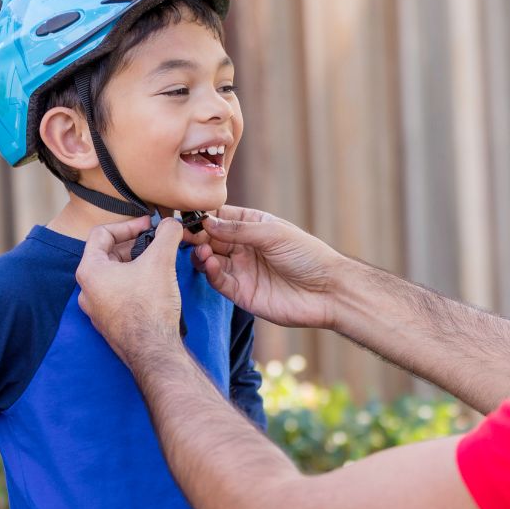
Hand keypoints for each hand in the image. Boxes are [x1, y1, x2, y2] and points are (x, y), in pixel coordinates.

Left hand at [75, 215, 183, 364]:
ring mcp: (97, 310)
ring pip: (114, 277)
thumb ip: (166, 235)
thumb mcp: (161, 262)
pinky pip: (119, 296)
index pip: (102, 234)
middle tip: (156, 243)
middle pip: (109, 255)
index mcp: (89, 271)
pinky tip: (154, 289)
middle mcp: (87, 290)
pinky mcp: (109, 324)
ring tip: (158, 264)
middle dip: (135, 246)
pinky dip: (134, 285)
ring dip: (135, 266)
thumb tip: (172, 223)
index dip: (128, 225)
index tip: (148, 226)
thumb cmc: (150, 308)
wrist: (153, 351)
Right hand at [188, 206, 345, 329]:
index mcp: (254, 227)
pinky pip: (219, 282)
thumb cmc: (308, 256)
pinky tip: (210, 264)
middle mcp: (244, 248)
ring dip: (201, 255)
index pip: (221, 218)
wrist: (327, 291)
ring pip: (210, 260)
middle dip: (196, 236)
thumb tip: (207, 223)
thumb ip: (239, 229)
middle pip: (211, 239)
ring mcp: (242, 271)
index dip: (204, 216)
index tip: (187, 215)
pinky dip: (211, 273)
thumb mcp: (273, 234)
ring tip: (200, 251)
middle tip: (182, 234)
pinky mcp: (242, 293)